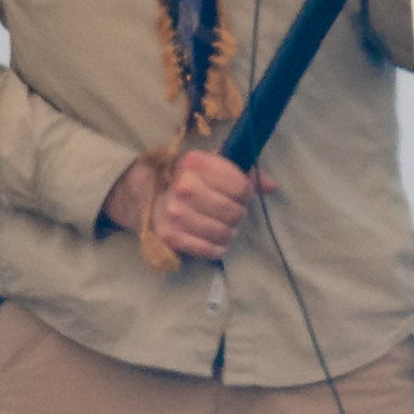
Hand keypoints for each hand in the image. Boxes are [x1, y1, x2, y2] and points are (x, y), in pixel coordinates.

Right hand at [106, 148, 269, 266]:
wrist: (141, 194)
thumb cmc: (182, 177)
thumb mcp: (209, 165)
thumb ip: (242, 174)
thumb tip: (272, 186)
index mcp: (196, 164)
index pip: (241, 187)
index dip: (245, 194)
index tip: (239, 195)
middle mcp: (185, 188)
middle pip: (234, 212)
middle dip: (237, 214)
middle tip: (230, 213)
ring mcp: (176, 214)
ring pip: (224, 233)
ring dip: (229, 233)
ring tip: (223, 227)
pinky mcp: (170, 236)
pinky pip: (209, 250)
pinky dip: (217, 248)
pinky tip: (215, 241)